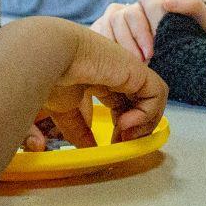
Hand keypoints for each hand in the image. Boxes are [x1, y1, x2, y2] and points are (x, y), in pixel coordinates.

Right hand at [39, 31, 167, 147]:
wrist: (50, 56)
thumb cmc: (49, 78)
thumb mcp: (64, 111)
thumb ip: (79, 130)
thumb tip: (90, 148)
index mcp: (98, 78)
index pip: (121, 103)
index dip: (122, 125)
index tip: (111, 142)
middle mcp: (116, 73)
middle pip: (139, 102)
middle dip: (136, 128)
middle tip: (123, 143)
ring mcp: (127, 70)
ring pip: (151, 98)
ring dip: (144, 123)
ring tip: (126, 136)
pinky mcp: (137, 70)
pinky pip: (156, 93)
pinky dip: (147, 113)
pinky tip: (126, 123)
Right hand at [89, 0, 205, 60]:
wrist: (195, 64)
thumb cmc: (200, 40)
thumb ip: (192, 5)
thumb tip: (165, 1)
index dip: (146, 7)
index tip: (157, 40)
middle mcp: (136, 7)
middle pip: (123, 12)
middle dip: (134, 38)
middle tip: (148, 59)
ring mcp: (120, 20)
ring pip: (108, 22)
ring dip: (120, 45)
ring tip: (135, 66)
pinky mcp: (108, 35)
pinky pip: (97, 33)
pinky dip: (105, 47)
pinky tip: (116, 64)